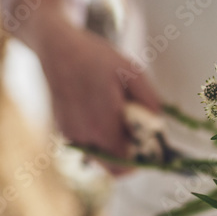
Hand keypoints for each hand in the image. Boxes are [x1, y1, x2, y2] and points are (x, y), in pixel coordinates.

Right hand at [36, 20, 160, 177]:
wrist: (57, 49)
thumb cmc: (95, 57)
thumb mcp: (132, 72)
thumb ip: (150, 102)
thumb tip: (159, 125)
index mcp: (102, 125)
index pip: (124, 165)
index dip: (142, 160)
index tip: (152, 146)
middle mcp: (83, 136)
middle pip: (112, 167)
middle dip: (130, 155)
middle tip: (139, 133)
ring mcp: (70, 134)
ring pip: (100, 157)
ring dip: (114, 146)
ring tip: (119, 116)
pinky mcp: (63, 130)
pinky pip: (88, 144)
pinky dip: (100, 136)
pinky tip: (102, 111)